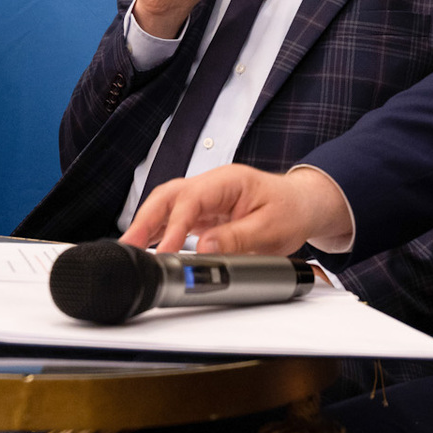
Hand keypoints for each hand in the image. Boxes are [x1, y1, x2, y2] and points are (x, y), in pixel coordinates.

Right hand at [122, 164, 353, 254]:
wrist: (303, 205)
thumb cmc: (291, 211)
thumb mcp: (271, 229)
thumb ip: (237, 238)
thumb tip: (205, 248)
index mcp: (228, 181)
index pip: (191, 200)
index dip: (174, 227)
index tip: (165, 251)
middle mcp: (212, 185)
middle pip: (168, 196)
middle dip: (145, 220)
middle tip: (129, 247)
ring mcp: (207, 198)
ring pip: (167, 205)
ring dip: (147, 226)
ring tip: (130, 250)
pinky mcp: (205, 212)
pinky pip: (175, 217)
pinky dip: (159, 231)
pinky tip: (147, 246)